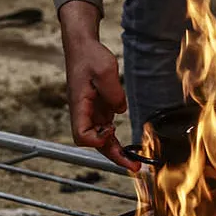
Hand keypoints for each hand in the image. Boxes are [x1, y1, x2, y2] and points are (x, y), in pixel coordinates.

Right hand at [59, 2, 137, 171]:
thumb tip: (120, 110)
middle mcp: (83, 114)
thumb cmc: (90, 57)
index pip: (81, 135)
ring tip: (135, 163)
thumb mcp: (105, 70)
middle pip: (94, 143)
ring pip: (101, 140)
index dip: (96, 139)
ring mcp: (91, 114)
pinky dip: (117, 141)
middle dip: (113, 156)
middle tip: (134, 167)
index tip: (111, 130)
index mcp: (79, 106)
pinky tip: (131, 149)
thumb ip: (114, 93)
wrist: (83, 48)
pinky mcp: (99, 111)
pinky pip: (107, 131)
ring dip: (117, 152)